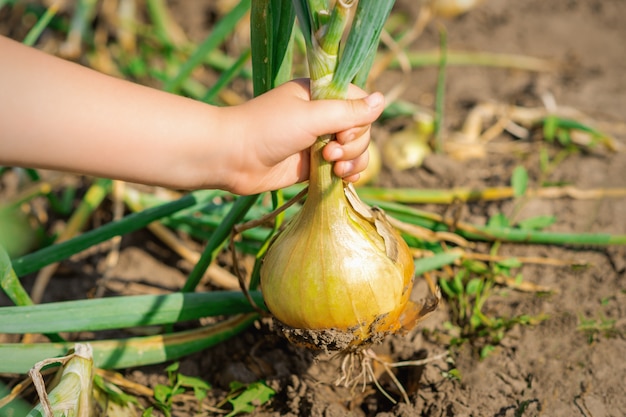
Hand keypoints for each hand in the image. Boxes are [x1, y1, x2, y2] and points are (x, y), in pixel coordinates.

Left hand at [222, 79, 384, 194]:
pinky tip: (341, 180)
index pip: (359, 102)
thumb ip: (348, 111)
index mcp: (320, 94)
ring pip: (356, 151)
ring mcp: (319, 142)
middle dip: (354, 144)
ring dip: (353, 161)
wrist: (233, 159)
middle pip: (361, 129)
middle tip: (330, 152)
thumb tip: (384, 100)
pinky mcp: (314, 166)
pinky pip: (343, 169)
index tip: (343, 131)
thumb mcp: (311, 116)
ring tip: (333, 169)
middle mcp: (322, 116)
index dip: (360, 120)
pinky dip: (348, 175)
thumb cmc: (268, 129)